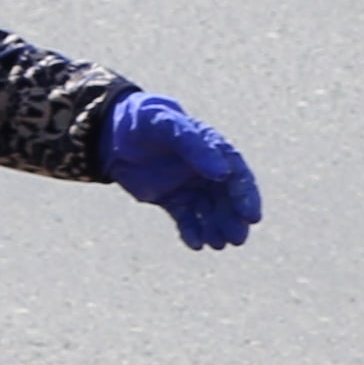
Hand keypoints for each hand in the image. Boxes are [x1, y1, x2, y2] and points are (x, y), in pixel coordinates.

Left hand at [97, 93, 261, 249]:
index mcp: (211, 147)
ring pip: (208, 211)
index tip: (251, 216)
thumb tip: (222, 172)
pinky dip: (192, 231)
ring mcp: (188, 185)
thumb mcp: (166, 125)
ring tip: (217, 244)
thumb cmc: (144, 120)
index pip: (236, 173)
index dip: (246, 195)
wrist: (111, 132)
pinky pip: (186, 218)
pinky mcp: (171, 199)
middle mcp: (205, 168)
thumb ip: (193, 145)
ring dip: (216, 228)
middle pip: (227, 197)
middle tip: (237, 239)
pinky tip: (196, 244)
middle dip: (233, 218)